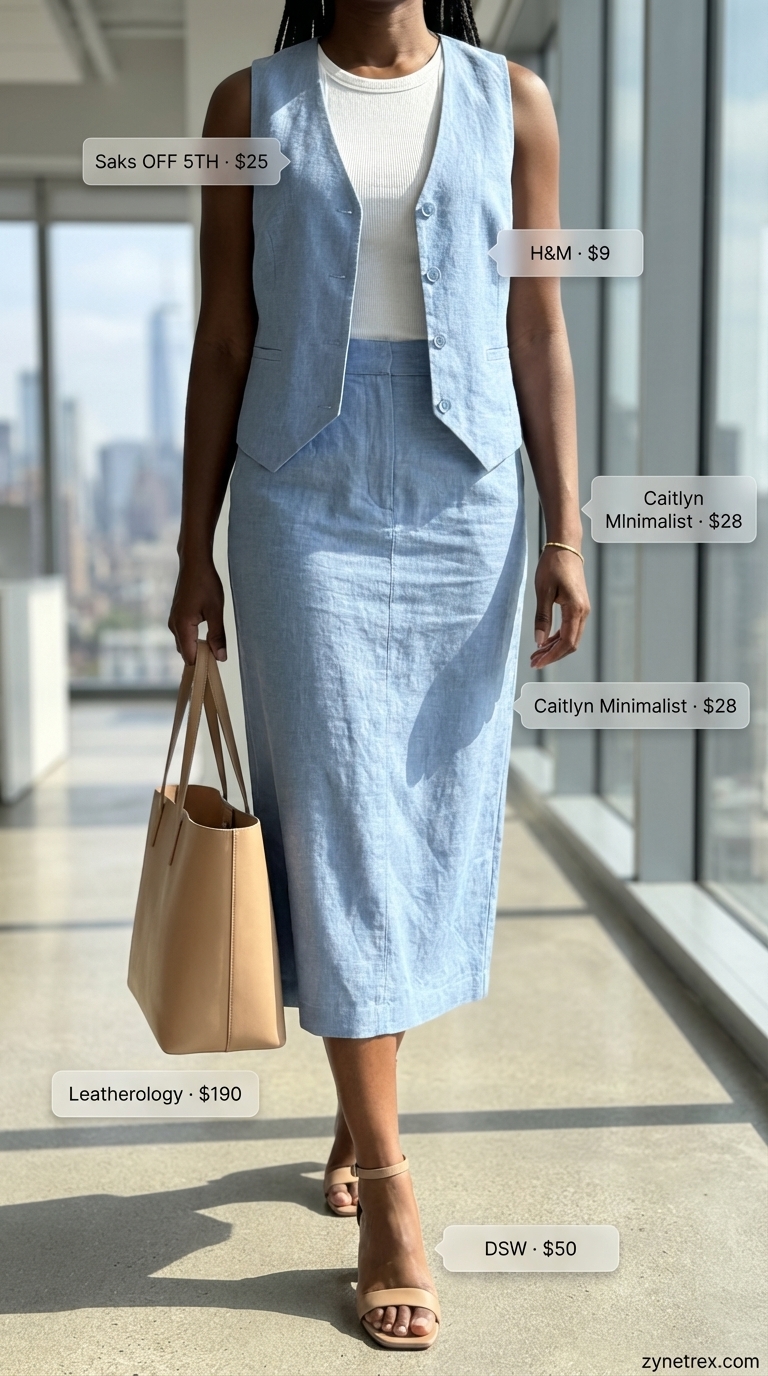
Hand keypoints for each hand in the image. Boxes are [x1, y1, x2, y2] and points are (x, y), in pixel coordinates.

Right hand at [168, 556, 226, 665]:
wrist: (194, 564)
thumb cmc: (206, 584)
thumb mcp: (216, 611)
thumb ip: (217, 636)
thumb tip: (221, 658)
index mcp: (182, 626)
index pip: (189, 657)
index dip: (203, 664)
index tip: (217, 664)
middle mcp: (174, 626)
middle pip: (185, 653)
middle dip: (201, 657)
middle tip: (219, 654)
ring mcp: (173, 621)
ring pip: (184, 644)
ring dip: (198, 648)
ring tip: (215, 644)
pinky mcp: (176, 616)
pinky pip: (183, 635)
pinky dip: (194, 639)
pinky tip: (208, 635)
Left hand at [530, 546, 589, 668]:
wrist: (565, 547)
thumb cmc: (553, 565)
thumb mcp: (543, 591)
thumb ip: (542, 618)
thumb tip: (539, 641)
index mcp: (576, 610)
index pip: (566, 642)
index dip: (552, 656)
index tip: (537, 663)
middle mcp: (583, 612)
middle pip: (570, 644)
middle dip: (552, 655)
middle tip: (534, 662)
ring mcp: (582, 610)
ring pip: (570, 637)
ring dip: (554, 648)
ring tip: (536, 653)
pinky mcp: (578, 606)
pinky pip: (569, 628)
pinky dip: (557, 637)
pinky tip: (545, 641)